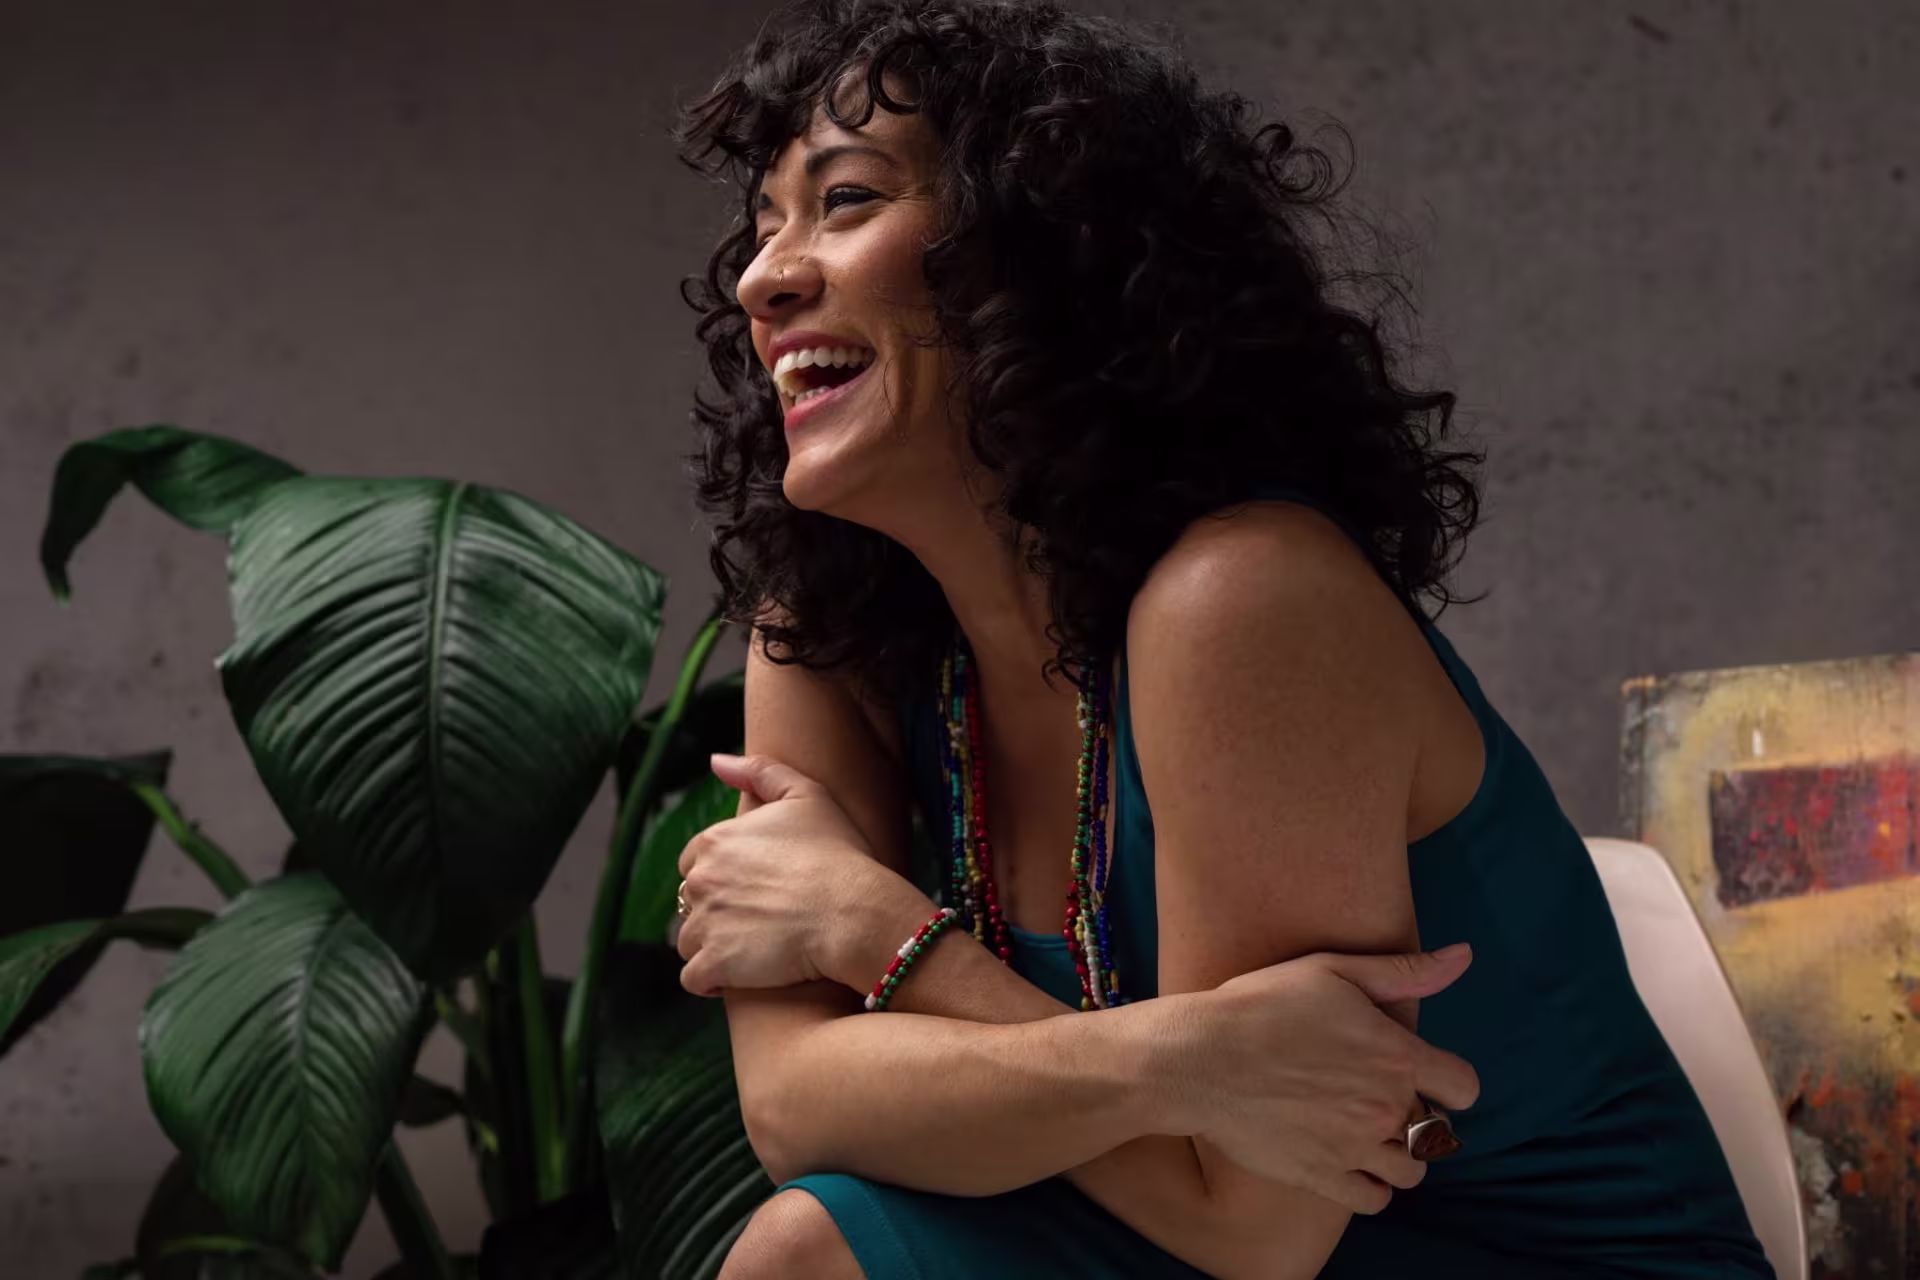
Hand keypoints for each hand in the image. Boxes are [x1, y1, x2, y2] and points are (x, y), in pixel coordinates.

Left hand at [674, 753, 920, 996]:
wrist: (854, 912)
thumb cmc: (839, 853)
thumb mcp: (807, 794)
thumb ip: (758, 770)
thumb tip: (715, 761)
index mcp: (714, 841)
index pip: (695, 861)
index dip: (723, 875)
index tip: (754, 888)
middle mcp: (700, 881)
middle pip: (690, 901)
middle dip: (716, 910)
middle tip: (758, 920)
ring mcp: (704, 924)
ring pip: (689, 940)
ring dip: (712, 946)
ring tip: (752, 949)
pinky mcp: (714, 965)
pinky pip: (694, 979)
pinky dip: (711, 979)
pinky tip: (740, 976)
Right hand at [1152, 945, 1480, 1213]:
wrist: (1200, 1057)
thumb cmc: (1261, 1005)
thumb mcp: (1332, 971)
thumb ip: (1404, 972)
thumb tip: (1463, 957)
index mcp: (1397, 1056)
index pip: (1463, 1087)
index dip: (1448, 1082)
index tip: (1422, 1074)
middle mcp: (1386, 1107)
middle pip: (1437, 1133)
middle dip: (1417, 1116)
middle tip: (1377, 1098)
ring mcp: (1355, 1147)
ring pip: (1411, 1172)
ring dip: (1399, 1155)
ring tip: (1368, 1135)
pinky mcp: (1322, 1175)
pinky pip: (1374, 1201)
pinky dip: (1370, 1188)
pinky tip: (1350, 1163)